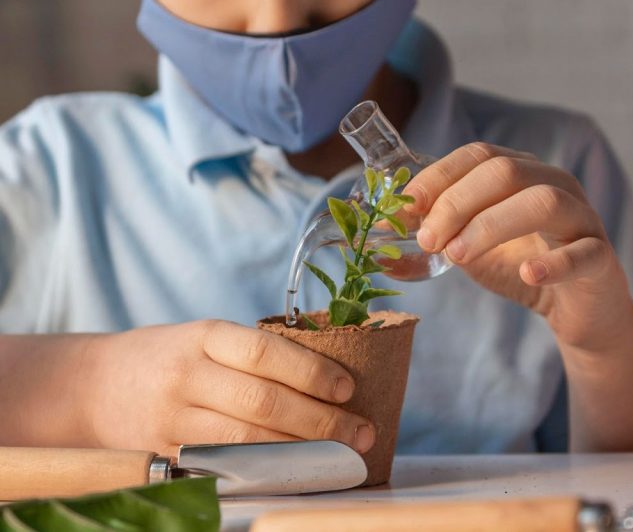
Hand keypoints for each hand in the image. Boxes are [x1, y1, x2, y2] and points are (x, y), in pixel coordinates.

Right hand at [84, 321, 374, 456]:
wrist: (93, 387)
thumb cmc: (170, 356)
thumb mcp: (205, 337)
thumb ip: (254, 354)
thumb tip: (331, 374)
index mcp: (204, 336)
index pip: (263, 352)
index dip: (310, 371)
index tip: (348, 387)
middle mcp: (186, 377)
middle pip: (262, 404)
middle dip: (321, 421)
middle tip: (362, 431)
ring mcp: (172, 421)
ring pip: (246, 443)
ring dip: (301, 452)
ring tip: (342, 454)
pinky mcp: (164, 458)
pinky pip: (225, 468)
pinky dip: (267, 472)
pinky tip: (299, 472)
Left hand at [406, 142, 632, 351]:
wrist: (579, 309)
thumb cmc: (524, 267)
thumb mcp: (471, 251)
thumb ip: (435, 240)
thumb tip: (381, 245)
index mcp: (523, 172)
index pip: (480, 155)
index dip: (439, 176)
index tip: (405, 207)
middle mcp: (555, 184)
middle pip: (505, 172)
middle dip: (457, 202)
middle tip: (427, 239)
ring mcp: (582, 218)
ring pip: (544, 201)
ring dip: (492, 225)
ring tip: (458, 255)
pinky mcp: (601, 258)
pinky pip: (585, 252)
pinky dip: (554, 262)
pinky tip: (528, 274)